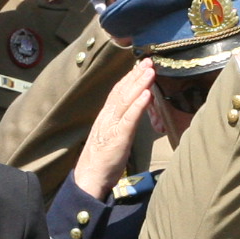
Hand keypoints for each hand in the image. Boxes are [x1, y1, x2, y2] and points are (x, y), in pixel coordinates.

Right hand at [73, 61, 158, 201]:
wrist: (89, 178)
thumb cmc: (103, 160)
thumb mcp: (112, 136)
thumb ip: (121, 123)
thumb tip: (132, 114)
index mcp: (106, 117)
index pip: (117, 91)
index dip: (129, 77)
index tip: (140, 66)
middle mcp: (107, 117)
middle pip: (122, 91)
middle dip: (136, 75)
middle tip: (148, 61)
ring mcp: (112, 126)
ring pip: (126, 100)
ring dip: (139, 84)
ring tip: (150, 71)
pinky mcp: (118, 137)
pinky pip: (129, 118)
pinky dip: (138, 105)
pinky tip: (146, 94)